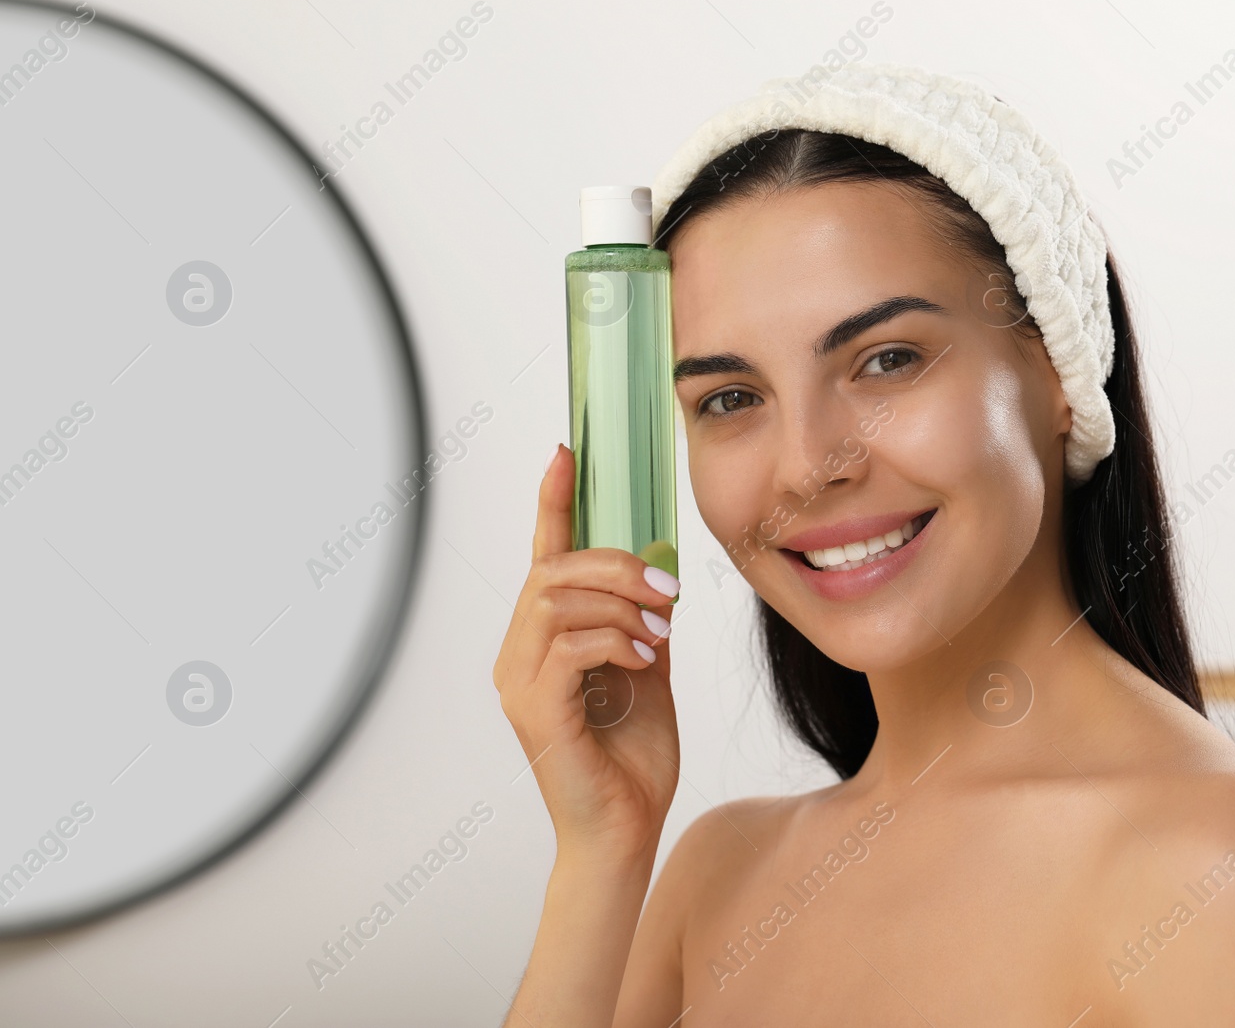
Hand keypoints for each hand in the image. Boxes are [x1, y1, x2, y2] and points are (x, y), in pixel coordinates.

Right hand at [493, 445, 680, 863]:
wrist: (625, 829)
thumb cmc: (632, 758)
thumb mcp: (648, 670)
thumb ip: (643, 620)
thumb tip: (660, 571)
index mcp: (544, 639)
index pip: (544, 557)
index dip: (552, 501)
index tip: (565, 452)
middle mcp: (519, 653)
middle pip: (554, 569)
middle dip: (615, 565)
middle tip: (667, 591)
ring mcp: (520, 680)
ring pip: (558, 598)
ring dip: (620, 603)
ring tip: (659, 632)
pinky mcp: (533, 708)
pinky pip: (569, 644)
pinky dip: (614, 640)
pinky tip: (643, 660)